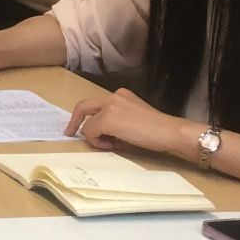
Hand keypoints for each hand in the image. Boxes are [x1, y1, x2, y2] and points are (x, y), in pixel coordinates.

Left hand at [67, 88, 187, 154]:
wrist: (170, 132)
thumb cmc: (157, 131)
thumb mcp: (133, 119)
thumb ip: (115, 120)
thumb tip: (99, 133)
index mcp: (120, 95)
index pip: (96, 104)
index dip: (87, 117)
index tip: (80, 127)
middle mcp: (112, 97)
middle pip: (83, 106)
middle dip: (74, 121)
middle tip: (70, 133)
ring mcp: (109, 107)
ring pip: (87, 123)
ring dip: (94, 136)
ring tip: (111, 144)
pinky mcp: (107, 119)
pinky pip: (90, 132)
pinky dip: (96, 141)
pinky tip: (112, 144)